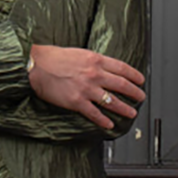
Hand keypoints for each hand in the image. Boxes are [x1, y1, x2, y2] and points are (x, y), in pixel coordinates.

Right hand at [28, 44, 144, 129]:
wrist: (36, 65)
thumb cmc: (56, 58)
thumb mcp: (82, 54)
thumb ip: (96, 62)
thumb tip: (109, 70)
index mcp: (97, 60)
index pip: (123, 68)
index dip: (135, 76)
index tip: (141, 81)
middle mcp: (95, 74)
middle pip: (122, 85)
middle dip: (135, 93)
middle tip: (141, 97)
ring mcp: (86, 89)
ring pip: (112, 101)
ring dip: (124, 108)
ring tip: (131, 112)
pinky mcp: (76, 101)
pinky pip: (94, 113)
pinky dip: (104, 120)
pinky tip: (109, 124)